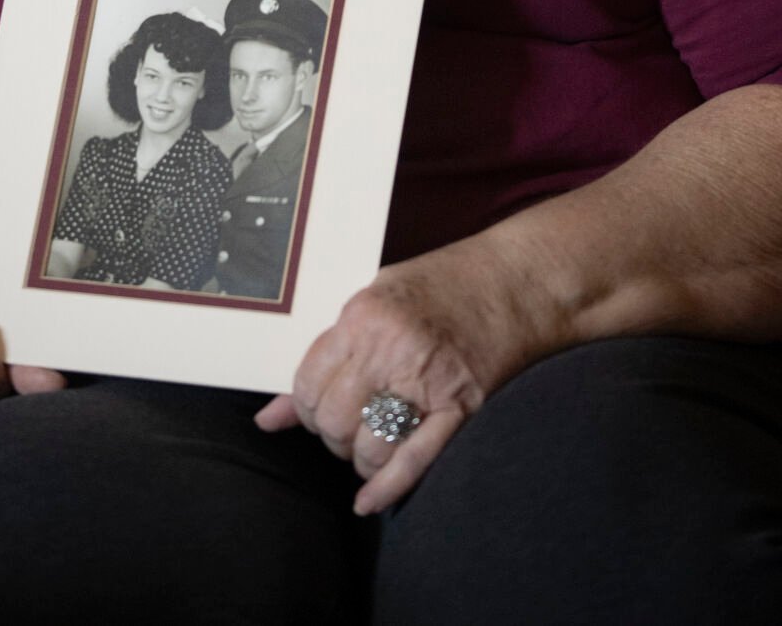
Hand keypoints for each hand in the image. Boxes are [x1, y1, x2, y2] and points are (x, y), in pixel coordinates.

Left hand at [256, 242, 536, 515]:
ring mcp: (428, 382)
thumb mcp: (375, 298)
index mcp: (364, 317)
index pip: (308, 383)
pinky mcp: (460, 408)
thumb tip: (269, 417)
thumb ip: (326, 353)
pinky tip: (368, 500)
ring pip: (369, 448)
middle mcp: (391, 350)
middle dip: (330, 434)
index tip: (314, 407)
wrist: (512, 281)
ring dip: (359, 458)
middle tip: (342, 426)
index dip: (304, 406)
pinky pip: (413, 462)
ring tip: (366, 444)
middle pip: (335, 421)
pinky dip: (386, 488)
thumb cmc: (439, 285)